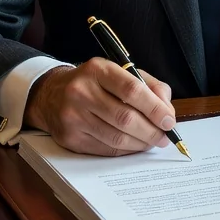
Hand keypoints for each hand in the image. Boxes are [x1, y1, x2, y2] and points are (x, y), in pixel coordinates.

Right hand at [24, 59, 176, 155]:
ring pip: (116, 137)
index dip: (154, 108)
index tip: (169, 120)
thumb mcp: (119, 72)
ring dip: (141, 143)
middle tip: (164, 137)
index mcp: (98, 70)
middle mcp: (81, 91)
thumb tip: (167, 110)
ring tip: (152, 142)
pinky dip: (126, 150)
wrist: (51, 95)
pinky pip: (105, 149)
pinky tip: (134, 145)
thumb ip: (148, 85)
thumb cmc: (94, 83)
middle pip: (125, 118)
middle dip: (151, 130)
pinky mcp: (70, 138)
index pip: (132, 90)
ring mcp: (73, 116)